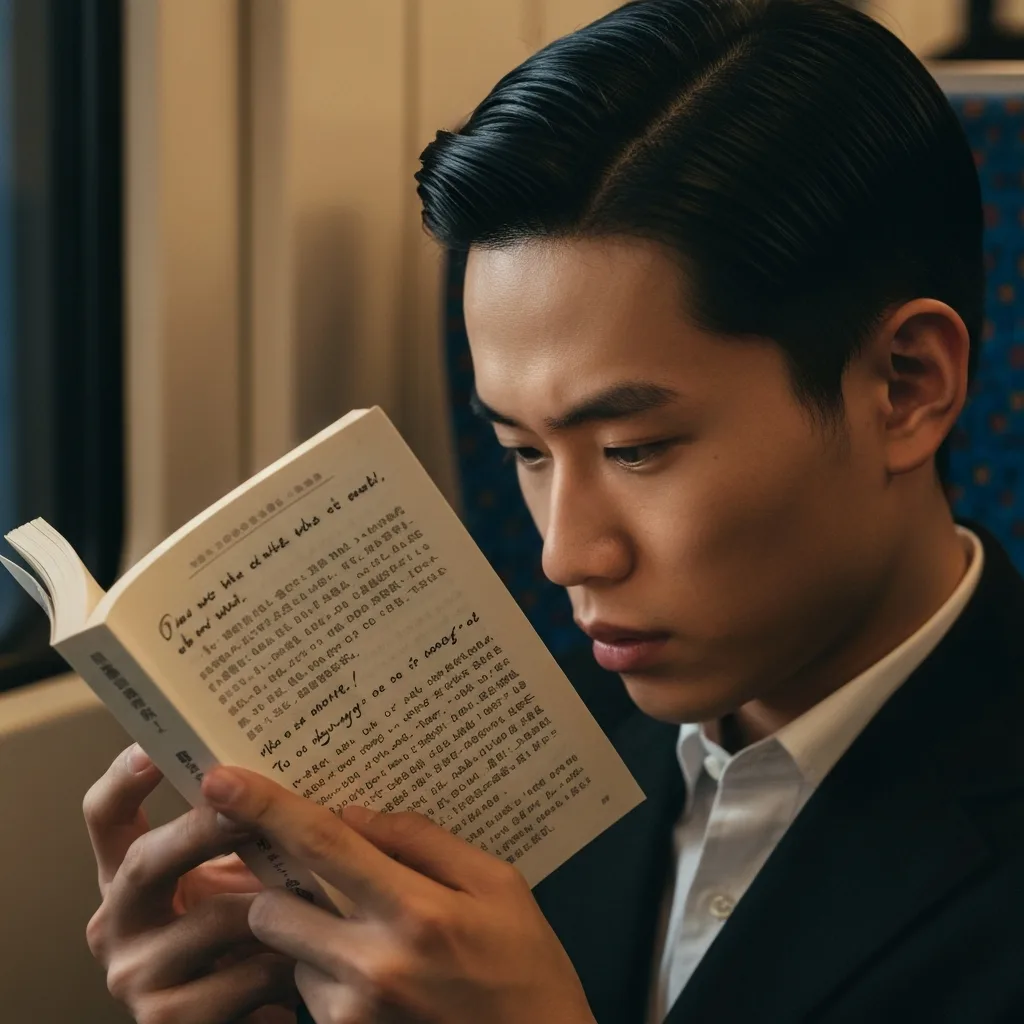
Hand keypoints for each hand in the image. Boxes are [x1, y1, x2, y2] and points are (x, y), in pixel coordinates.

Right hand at [83, 744, 300, 1022]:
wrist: (249, 1011)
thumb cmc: (251, 926)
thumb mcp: (237, 871)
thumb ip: (241, 827)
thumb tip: (282, 762)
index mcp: (128, 876)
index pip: (106, 818)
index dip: (123, 780)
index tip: (152, 748)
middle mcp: (116, 924)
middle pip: (146, 860)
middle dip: (204, 828)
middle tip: (252, 806)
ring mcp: (136, 976)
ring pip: (212, 920)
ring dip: (276, 905)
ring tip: (322, 891)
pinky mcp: (168, 1023)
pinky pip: (242, 978)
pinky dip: (285, 963)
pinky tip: (309, 959)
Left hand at [202, 766, 597, 1023]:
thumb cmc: (526, 966)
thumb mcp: (498, 884)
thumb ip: (423, 842)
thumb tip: (355, 815)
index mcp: (415, 911)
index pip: (322, 845)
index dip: (265, 807)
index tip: (219, 776)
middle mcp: (371, 966)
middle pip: (271, 908)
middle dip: (281, 886)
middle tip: (318, 878)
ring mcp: (351, 1015)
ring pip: (288, 953)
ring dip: (310, 935)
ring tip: (373, 940)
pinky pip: (307, 992)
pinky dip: (327, 975)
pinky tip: (380, 977)